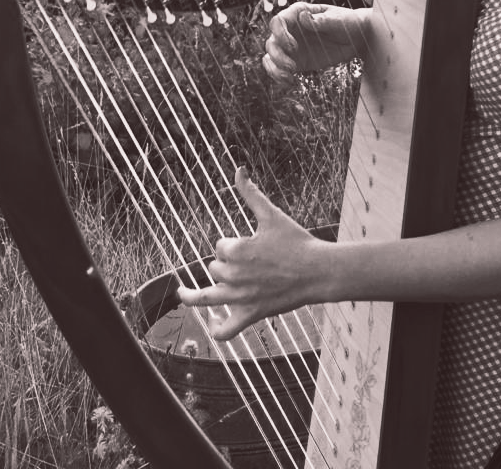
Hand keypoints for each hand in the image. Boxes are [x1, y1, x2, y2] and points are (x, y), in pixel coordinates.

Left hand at [176, 167, 330, 340]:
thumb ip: (251, 193)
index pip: (220, 246)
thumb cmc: (297, 241)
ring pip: (207, 298)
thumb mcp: (271, 214)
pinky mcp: (252, 314)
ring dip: (191, 296)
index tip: (253, 243)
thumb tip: (239, 169)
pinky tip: (212, 322)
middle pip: (215, 268)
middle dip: (227, 263)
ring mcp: (241, 298)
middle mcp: (235, 276)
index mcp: (238, 250)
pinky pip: (228, 330)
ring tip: (182, 294)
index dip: (232, 243)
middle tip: (251, 260)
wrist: (319, 270)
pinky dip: (216, 330)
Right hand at [262, 3, 368, 85]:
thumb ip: (322, 20)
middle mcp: (290, 29)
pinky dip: (278, 76)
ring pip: (271, 56)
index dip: (281, 35)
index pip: (278, 21)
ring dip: (275, 68)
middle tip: (292, 68)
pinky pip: (278, 68)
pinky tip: (289, 82)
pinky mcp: (296, 60)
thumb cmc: (348, 23)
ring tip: (289, 76)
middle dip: (277, 56)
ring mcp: (290, 45)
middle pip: (271, 41)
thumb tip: (303, 18)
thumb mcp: (339, 20)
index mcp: (298, 13)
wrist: (356, 38)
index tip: (294, 47)